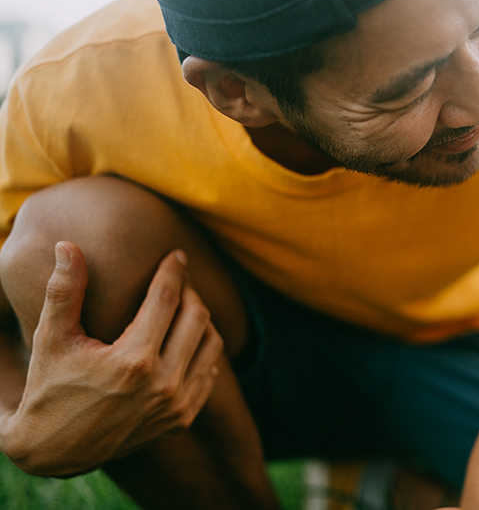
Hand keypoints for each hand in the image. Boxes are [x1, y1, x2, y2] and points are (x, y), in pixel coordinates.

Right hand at [0, 241, 222, 476]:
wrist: (54, 450)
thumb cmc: (49, 388)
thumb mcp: (51, 340)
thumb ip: (64, 291)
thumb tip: (67, 246)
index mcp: (132, 360)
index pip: (167, 299)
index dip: (173, 271)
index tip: (177, 255)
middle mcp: (162, 384)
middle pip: (196, 318)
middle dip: (189, 291)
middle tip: (178, 279)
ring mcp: (176, 405)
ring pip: (211, 344)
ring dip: (200, 319)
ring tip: (182, 305)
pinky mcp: (181, 419)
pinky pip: (209, 372)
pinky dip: (203, 350)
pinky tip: (186, 338)